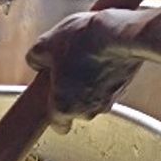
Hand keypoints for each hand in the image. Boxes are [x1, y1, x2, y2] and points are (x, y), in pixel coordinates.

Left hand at [26, 9, 144, 129]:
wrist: (121, 34)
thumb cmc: (83, 42)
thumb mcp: (46, 43)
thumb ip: (35, 57)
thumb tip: (36, 60)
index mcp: (64, 107)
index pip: (58, 126)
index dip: (55, 114)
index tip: (53, 103)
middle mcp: (87, 111)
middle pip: (76, 109)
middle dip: (72, 92)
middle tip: (67, 70)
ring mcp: (108, 102)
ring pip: (94, 98)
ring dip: (89, 83)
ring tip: (86, 57)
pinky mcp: (124, 89)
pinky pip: (110, 87)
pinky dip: (105, 76)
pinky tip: (102, 55)